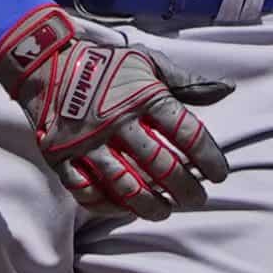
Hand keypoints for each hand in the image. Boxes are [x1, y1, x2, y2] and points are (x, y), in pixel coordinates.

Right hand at [0, 5, 233, 220]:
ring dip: (152, 206)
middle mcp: (118, 121)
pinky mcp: (62, 157)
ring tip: (166, 211)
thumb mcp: (147, 61)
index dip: (209, 158)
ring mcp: (88, 143)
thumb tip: (226, 90)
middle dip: (185, 189)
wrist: (46, 61)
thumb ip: (186, 81)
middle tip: (198, 199)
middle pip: (160, 166)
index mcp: (144, 96)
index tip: (219, 174)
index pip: (186, 133)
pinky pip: (88, 193)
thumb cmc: (105, 63)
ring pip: (126, 187)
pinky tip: (126, 210)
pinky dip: (109, 207)